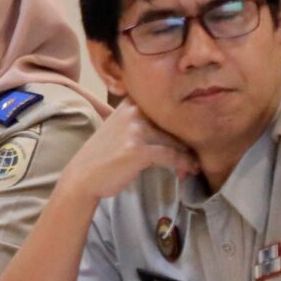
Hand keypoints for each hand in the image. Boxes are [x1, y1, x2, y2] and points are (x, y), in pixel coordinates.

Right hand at [59, 102, 197, 205]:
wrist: (82, 177)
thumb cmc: (103, 155)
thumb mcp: (119, 127)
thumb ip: (141, 119)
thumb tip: (176, 123)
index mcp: (129, 103)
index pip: (166, 107)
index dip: (182, 121)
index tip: (194, 133)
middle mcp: (133, 112)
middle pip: (174, 123)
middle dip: (188, 140)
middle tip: (198, 153)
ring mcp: (136, 130)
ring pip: (176, 140)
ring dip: (189, 154)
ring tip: (195, 164)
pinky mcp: (139, 150)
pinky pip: (172, 156)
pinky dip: (184, 164)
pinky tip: (189, 170)